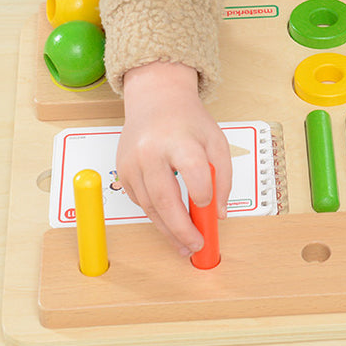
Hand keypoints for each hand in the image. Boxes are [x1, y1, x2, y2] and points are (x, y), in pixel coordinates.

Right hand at [116, 61, 231, 256]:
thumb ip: (223, 176)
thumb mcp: (215, 140)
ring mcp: (132, 162)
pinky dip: (155, 214)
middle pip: (165, 197)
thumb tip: (218, 213)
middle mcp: (150, 150)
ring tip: (184, 245)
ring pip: (149, 205)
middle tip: (195, 246)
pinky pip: (139, 201)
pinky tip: (169, 224)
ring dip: (167, 230)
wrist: (156, 98)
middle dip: (181, 229)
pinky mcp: (122, 171)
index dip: (203, 193)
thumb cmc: (188, 121)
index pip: (192, 170)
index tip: (209, 208)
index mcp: (178, 138)